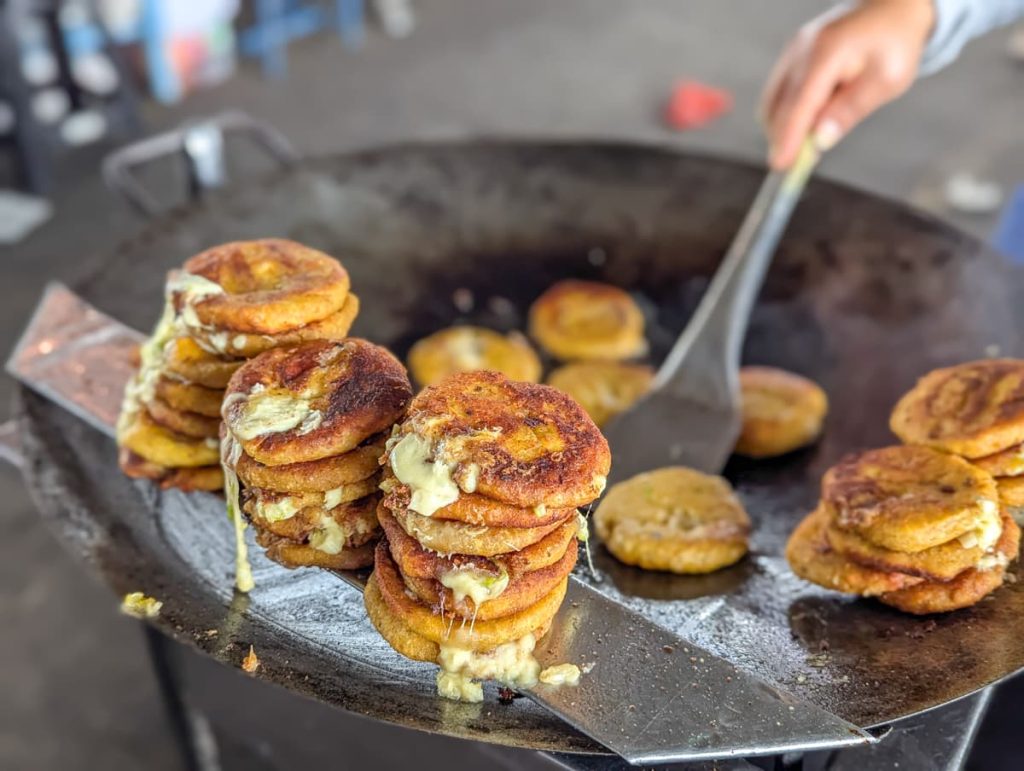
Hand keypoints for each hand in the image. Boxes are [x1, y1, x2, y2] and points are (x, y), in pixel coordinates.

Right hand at [761, 0, 934, 168]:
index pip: (800, 104)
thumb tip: (820, 140)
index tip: (781, 165)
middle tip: (793, 166)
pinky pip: (779, 92)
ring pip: (774, 100)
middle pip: (780, 105)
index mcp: (828, 53)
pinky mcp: (791, 57)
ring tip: (803, 145)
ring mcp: (793, 51)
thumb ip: (851, 110)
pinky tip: (803, 125)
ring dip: (782, 127)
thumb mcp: (886, 80)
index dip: (789, 137)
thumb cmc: (895, 44)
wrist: (892, 7)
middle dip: (782, 137)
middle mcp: (802, 50)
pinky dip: (785, 113)